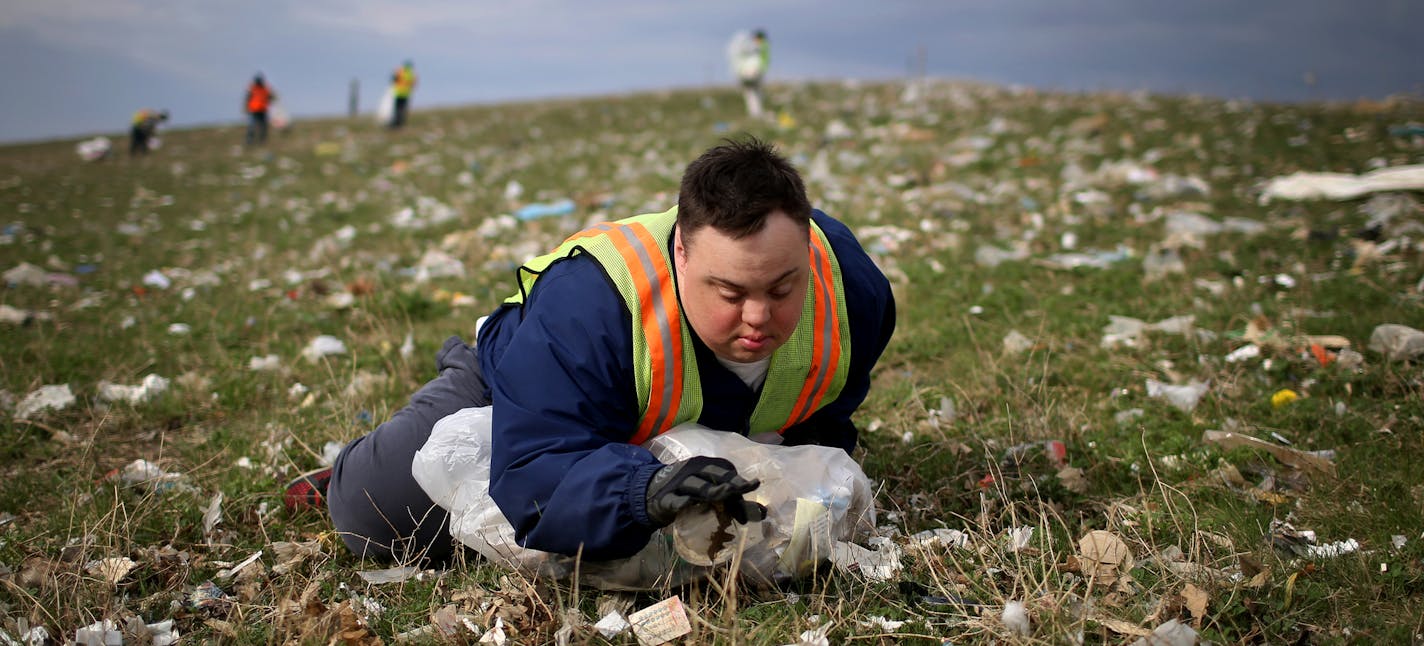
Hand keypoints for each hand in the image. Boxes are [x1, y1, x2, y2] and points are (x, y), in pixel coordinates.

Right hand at [645, 457, 765, 526]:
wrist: (649, 493)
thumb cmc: (687, 491)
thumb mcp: (709, 492)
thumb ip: (733, 501)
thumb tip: (763, 513)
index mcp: (704, 465)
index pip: (726, 470)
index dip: (739, 483)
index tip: (750, 494)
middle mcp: (692, 470)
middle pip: (714, 475)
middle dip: (731, 483)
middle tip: (745, 490)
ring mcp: (677, 483)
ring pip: (696, 486)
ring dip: (712, 491)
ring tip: (726, 494)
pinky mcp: (664, 499)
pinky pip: (673, 500)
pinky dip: (680, 502)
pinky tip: (687, 505)